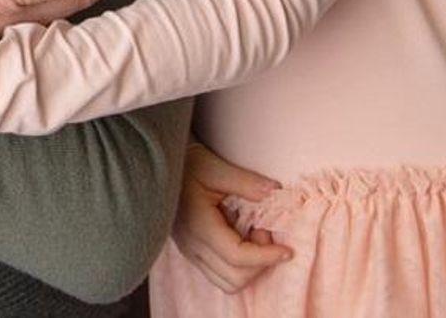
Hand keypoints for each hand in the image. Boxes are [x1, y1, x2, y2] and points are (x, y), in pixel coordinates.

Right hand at [171, 139, 291, 292]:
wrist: (159, 165)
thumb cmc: (187, 163)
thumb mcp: (215, 167)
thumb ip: (246, 182)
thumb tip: (275, 192)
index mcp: (198, 225)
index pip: (237, 257)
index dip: (266, 257)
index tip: (287, 249)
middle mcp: (192, 245)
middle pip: (235, 277)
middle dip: (259, 261)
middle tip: (265, 232)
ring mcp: (190, 251)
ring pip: (227, 282)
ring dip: (249, 268)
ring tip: (253, 238)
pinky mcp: (191, 252)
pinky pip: (219, 275)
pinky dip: (238, 267)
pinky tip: (241, 240)